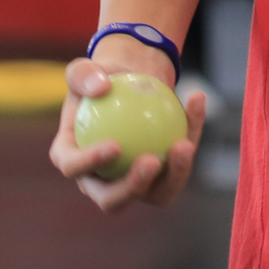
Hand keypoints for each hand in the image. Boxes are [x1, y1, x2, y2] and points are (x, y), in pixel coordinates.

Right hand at [48, 57, 206, 211]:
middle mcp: (98, 181)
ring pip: (154, 193)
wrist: (130, 82)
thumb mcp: (85, 68)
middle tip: (152, 161)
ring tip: (184, 146)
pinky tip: (196, 102)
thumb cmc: (102, 78)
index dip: (90, 163)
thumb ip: (84, 74)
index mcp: (72, 159)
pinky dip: (192, 136)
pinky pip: (179, 166)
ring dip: (173, 176)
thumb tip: (101, 87)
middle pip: (111, 199)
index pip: (74, 167)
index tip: (115, 145)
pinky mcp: (162, 179)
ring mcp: (132, 185)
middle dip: (132, 188)